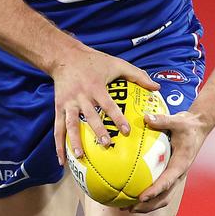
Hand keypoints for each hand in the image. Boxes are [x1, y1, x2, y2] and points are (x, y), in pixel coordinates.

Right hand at [51, 44, 159, 165]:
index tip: (126, 131)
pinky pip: (58, 127)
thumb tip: (156, 87)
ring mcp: (68, 103)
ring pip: (71, 124)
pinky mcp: (59, 107)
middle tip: (106, 145)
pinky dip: (58, 144)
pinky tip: (61, 160)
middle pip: (90, 116)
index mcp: (96, 87)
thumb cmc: (94, 61)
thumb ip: (137, 75)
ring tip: (80, 156)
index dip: (117, 118)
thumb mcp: (116, 63)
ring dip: (74, 141)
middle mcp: (81, 96)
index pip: (108, 105)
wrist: (65, 56)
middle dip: (98, 131)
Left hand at [129, 108, 209, 212]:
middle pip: (164, 197)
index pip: (167, 182)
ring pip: (161, 197)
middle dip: (147, 206)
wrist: (198, 128)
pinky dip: (146, 195)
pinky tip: (130, 193)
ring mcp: (174, 177)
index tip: (141, 198)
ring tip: (126, 208)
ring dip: (146, 205)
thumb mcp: (178, 121)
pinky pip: (158, 189)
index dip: (154, 191)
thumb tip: (146, 117)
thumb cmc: (188, 125)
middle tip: (129, 209)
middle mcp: (177, 175)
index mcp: (180, 165)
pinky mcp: (170, 174)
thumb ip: (163, 120)